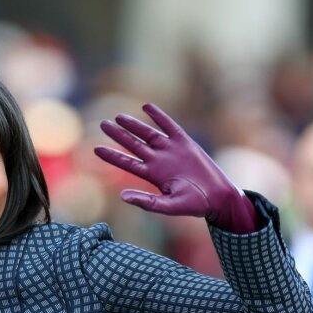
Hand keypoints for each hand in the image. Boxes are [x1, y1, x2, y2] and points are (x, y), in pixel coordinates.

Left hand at [94, 103, 259, 233]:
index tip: (95, 149)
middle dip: (118, 135)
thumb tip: (122, 196)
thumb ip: (146, 202)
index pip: (127, 163)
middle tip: (102, 124)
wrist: (217, 196)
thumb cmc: (193, 204)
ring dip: (134, 125)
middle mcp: (158, 160)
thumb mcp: (167, 206)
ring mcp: (171, 150)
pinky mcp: (185, 142)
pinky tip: (147, 106)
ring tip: (118, 117)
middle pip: (133, 145)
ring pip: (148, 133)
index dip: (111, 156)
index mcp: (152, 175)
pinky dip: (159, 116)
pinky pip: (169, 125)